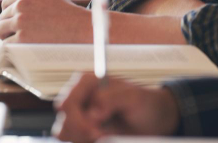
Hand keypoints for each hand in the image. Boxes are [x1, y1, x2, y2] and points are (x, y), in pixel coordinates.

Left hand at [0, 0, 93, 42]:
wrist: (83, 29)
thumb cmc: (70, 17)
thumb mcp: (49, 0)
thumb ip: (31, 4)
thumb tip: (13, 13)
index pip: (6, 4)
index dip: (11, 14)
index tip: (18, 22)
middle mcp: (20, 5)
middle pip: (2, 18)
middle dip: (11, 27)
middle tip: (25, 35)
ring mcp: (20, 22)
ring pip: (0, 31)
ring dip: (10, 37)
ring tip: (26, 42)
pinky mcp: (20, 39)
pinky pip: (6, 45)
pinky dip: (14, 48)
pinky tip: (28, 47)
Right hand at [52, 73, 179, 142]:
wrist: (153, 119)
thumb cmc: (145, 103)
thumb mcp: (134, 97)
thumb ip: (112, 99)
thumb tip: (92, 113)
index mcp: (87, 82)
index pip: (68, 102)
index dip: (78, 120)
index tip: (95, 131)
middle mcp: (79, 96)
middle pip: (64, 120)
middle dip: (81, 132)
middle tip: (101, 136)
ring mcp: (79, 114)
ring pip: (65, 132)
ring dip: (82, 138)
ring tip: (105, 136)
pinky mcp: (82, 130)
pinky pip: (74, 139)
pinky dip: (85, 141)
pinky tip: (103, 138)